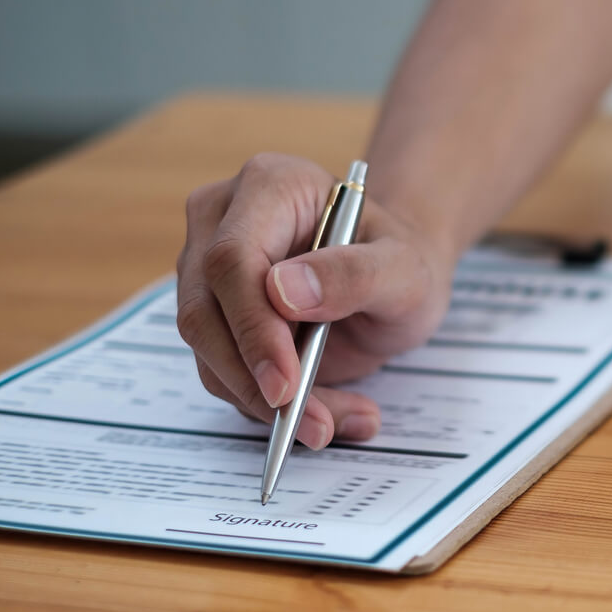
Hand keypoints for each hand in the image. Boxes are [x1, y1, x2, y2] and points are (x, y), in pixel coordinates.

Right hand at [176, 153, 452, 447]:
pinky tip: (325, 415)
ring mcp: (208, 269)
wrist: (397, 277)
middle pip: (205, 310)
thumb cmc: (403, 261)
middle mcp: (224, 220)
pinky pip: (224, 371)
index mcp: (271, 186)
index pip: (233, 259)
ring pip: (209, 351)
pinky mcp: (215, 315)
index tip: (285, 385)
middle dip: (255, 380)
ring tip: (336, 423)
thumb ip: (354, 273)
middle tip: (313, 425)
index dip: (253, 328)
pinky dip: (268, 406)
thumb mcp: (405, 268)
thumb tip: (282, 291)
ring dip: (265, 403)